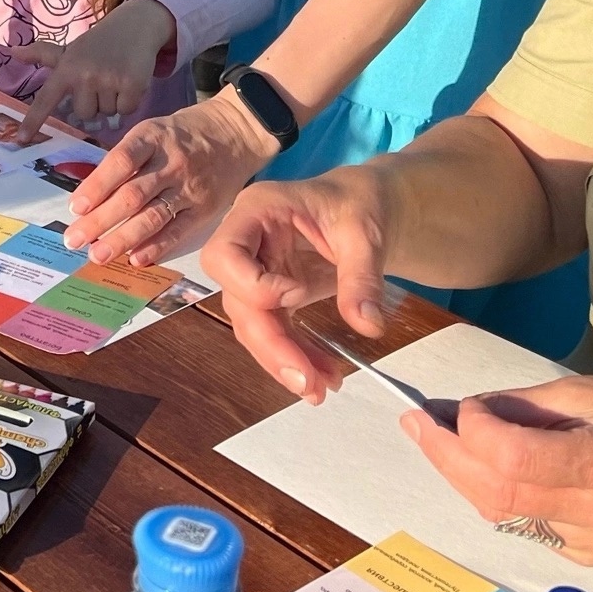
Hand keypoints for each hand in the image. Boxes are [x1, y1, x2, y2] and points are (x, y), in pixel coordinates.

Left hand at [13, 0, 174, 141]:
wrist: (134, 25)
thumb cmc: (97, 44)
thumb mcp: (69, 49)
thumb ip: (42, 54)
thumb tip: (12, 51)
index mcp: (65, 68)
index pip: (45, 99)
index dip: (33, 121)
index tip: (22, 140)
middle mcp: (84, 74)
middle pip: (84, 114)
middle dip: (94, 103)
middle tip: (101, 81)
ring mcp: (108, 79)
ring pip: (107, 113)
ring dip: (113, 101)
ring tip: (116, 79)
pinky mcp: (132, 84)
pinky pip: (126, 110)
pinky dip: (130, 101)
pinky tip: (130, 82)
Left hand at [64, 87, 278, 267]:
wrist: (236, 131)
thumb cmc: (183, 133)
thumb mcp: (153, 131)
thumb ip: (127, 159)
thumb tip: (91, 194)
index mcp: (152, 137)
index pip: (121, 162)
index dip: (97, 185)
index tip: (76, 207)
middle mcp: (171, 163)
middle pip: (132, 195)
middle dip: (100, 220)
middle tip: (74, 240)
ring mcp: (189, 187)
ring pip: (152, 217)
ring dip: (122, 239)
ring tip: (98, 254)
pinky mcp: (203, 208)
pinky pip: (177, 230)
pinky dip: (156, 246)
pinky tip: (135, 259)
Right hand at [200, 164, 395, 398]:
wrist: (368, 206)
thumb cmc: (361, 203)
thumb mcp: (366, 233)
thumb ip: (362, 277)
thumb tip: (368, 326)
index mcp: (257, 211)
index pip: (224, 255)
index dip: (252, 285)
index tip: (298, 294)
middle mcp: (247, 243)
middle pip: (238, 300)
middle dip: (271, 345)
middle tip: (309, 383)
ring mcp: (257, 271)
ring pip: (253, 324)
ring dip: (283, 360)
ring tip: (322, 388)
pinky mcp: (274, 294)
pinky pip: (275, 330)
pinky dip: (297, 355)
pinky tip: (323, 375)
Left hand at [402, 377, 592, 566]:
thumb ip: (525, 407)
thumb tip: (460, 412)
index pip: (515, 460)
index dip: (474, 432)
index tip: (459, 406)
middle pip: (497, 494)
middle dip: (447, 455)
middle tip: (417, 422)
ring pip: (501, 513)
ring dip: (463, 475)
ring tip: (442, 436)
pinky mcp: (588, 558)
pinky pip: (521, 524)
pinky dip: (494, 492)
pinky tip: (487, 465)